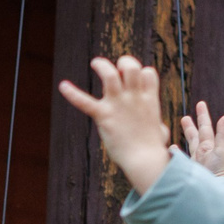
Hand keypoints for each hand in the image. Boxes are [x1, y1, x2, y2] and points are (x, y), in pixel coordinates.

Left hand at [58, 55, 172, 193]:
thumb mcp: (160, 132)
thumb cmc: (153, 149)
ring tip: (95, 64)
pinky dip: (72, 94)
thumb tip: (159, 131)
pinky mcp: (104, 116)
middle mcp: (134, 97)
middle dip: (124, 62)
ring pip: (110, 75)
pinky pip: (85, 102)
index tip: (135, 80)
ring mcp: (118, 105)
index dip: (141, 72)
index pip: (148, 72)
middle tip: (117, 71)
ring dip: (102, 66)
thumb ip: (157, 126)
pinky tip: (62, 86)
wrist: (144, 160)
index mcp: (149, 99)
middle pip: (131, 67)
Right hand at [179, 100, 223, 177]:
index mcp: (210, 146)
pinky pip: (180, 158)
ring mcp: (195, 161)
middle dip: (191, 125)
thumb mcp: (222, 151)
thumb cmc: (220, 172)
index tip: (200, 104)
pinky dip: (176, 153)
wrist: (213, 190)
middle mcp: (202, 152)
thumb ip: (222, 134)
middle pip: (196, 135)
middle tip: (186, 117)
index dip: (203, 116)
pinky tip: (172, 148)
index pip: (206, 127)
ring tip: (182, 128)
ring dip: (186, 135)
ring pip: (189, 144)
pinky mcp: (188, 169)